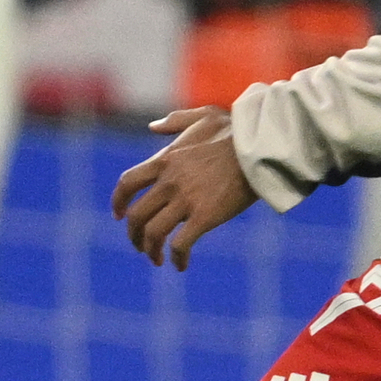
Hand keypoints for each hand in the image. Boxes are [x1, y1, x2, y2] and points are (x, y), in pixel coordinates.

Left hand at [112, 105, 258, 268]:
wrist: (263, 148)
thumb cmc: (239, 132)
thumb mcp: (204, 115)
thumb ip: (176, 121)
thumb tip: (153, 126)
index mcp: (165, 160)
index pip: (127, 183)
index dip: (118, 202)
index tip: (119, 216)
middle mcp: (169, 181)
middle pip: (137, 215)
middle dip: (134, 235)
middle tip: (141, 246)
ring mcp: (185, 199)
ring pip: (154, 233)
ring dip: (152, 251)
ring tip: (158, 260)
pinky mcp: (204, 216)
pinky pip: (181, 244)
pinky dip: (177, 258)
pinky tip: (181, 265)